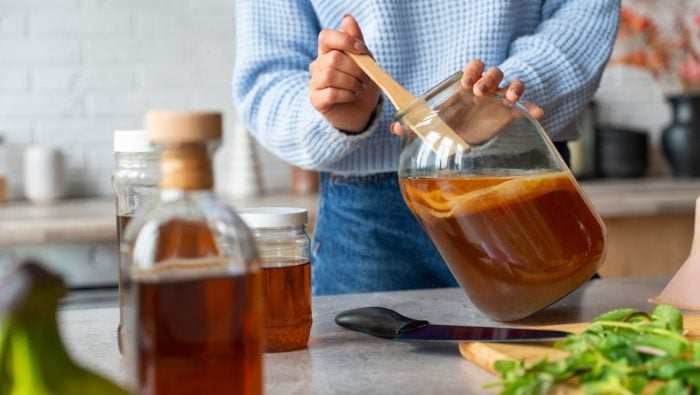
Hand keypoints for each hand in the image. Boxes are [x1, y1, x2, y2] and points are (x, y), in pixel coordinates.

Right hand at [309, 15, 380, 132]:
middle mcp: (317, 66)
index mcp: (328, 52)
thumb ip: (356, 40)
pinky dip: (346, 94)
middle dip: (355, 68)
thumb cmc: (361, 84)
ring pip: (330, 75)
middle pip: (333, 58)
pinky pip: (330, 93)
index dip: (345, 40)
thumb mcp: (365, 61)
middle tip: (365, 78)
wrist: (361, 112)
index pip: (326, 37)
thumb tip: (347, 18)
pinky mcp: (316, 100)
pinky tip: (352, 96)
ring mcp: (314, 83)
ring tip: (359, 88)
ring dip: (351, 82)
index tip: (362, 50)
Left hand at [390, 59, 542, 135]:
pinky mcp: (510, 114)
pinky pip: (526, 107)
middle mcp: (485, 90)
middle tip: (480, 92)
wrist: (466, 136)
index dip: (473, 71)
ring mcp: (500, 101)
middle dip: (489, 79)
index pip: (474, 68)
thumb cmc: (449, 123)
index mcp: (467, 87)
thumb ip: (415, 125)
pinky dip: (533, 108)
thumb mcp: (434, 124)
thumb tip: (395, 129)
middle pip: (494, 72)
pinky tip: (537, 114)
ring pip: (513, 83)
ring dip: (513, 87)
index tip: (467, 84)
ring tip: (510, 98)